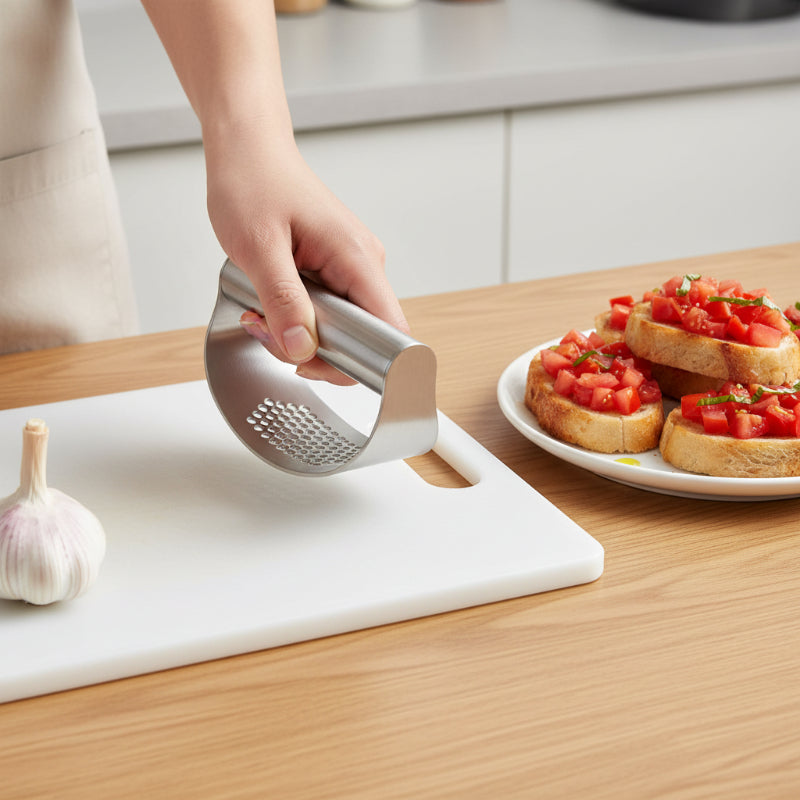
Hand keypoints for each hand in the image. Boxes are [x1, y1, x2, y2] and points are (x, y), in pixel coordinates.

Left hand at [204, 120, 408, 384]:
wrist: (247, 149)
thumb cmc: (253, 181)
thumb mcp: (258, 247)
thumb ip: (283, 301)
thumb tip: (301, 349)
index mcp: (357, 258)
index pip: (389, 332)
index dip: (359, 362)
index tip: (313, 365)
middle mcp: (362, 265)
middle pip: (361, 338)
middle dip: (312, 349)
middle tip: (266, 331)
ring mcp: (349, 269)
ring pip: (339, 328)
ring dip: (296, 332)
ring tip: (259, 312)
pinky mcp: (333, 270)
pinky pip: (325, 311)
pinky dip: (294, 316)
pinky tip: (268, 301)